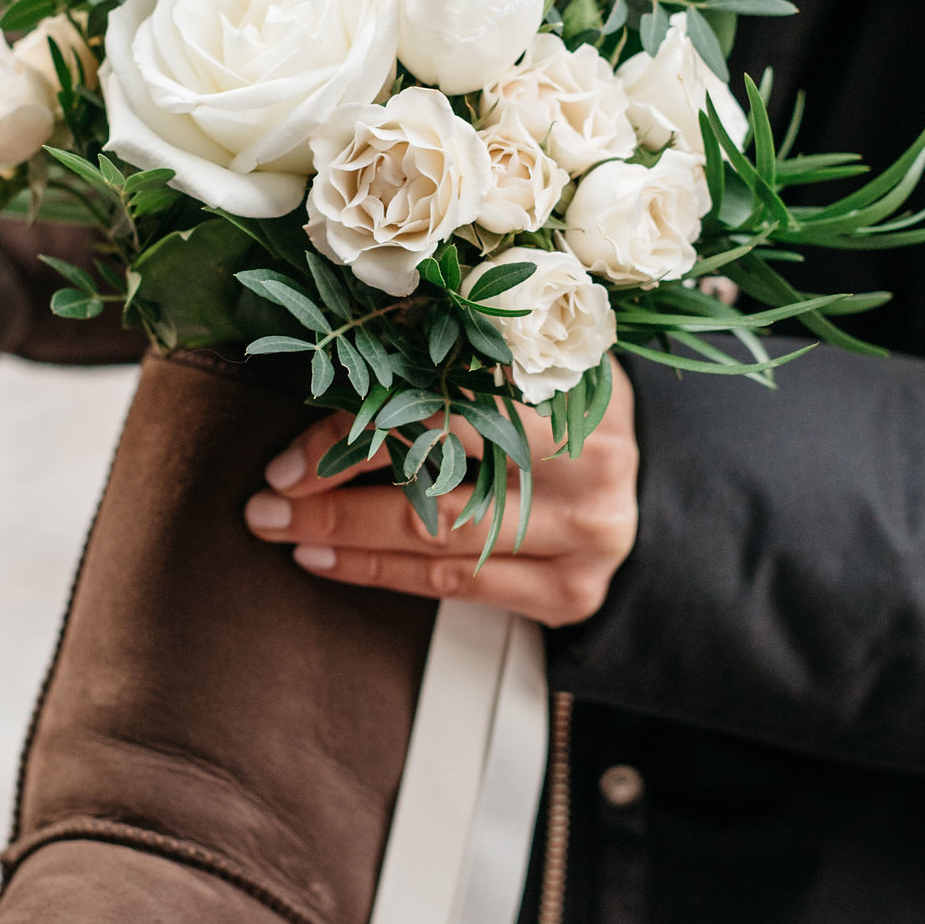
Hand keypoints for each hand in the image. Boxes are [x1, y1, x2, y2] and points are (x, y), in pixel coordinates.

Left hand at [242, 361, 639, 627]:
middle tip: (267, 497)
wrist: (656, 497)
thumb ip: (460, 349)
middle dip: (337, 489)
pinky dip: (382, 573)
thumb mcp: (532, 363)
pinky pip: (457, 587)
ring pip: (440, 538)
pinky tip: (328, 559)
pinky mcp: (572, 591)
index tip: (292, 449)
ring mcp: (587, 532)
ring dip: (346, 534)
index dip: (364, 424)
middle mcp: (591, 458)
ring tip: (281, 527)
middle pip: (442, 474)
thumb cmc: (566, 417)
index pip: (450, 402)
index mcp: (575, 381)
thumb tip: (351, 332)